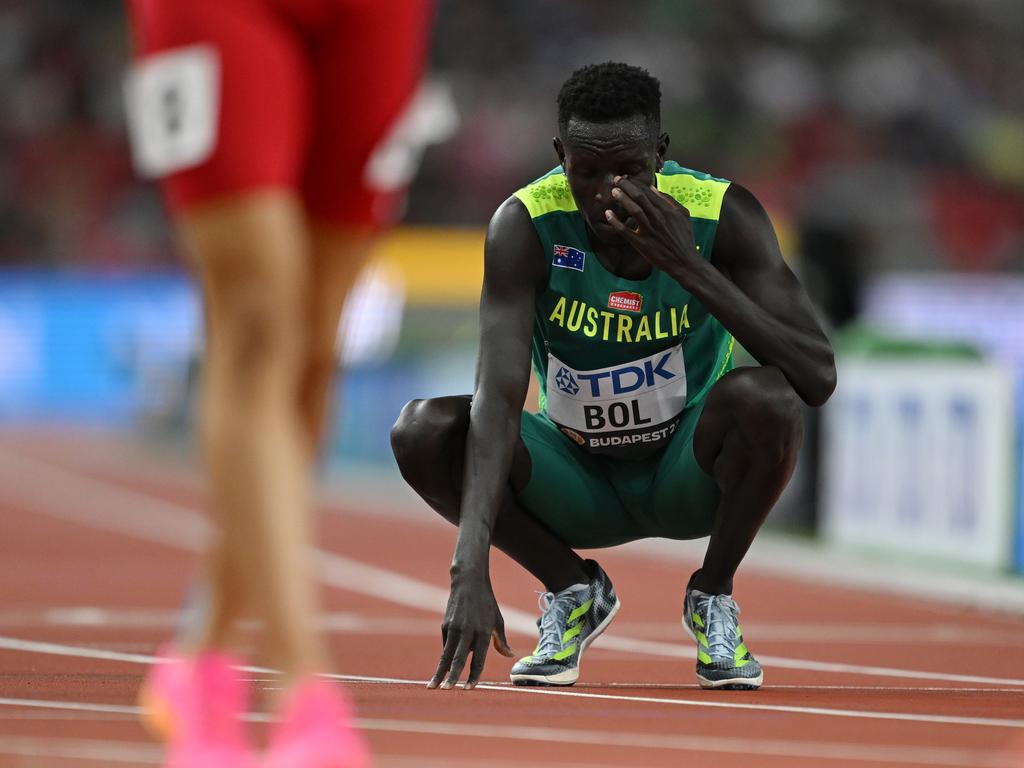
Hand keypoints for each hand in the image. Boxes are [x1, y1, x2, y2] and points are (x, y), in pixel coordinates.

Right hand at [428, 575, 513, 689]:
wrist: (469, 583)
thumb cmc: (487, 603)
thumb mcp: (498, 621)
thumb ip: (501, 640)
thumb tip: (510, 656)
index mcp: (484, 633)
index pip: (478, 659)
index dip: (473, 675)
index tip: (468, 688)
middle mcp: (468, 632)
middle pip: (458, 659)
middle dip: (452, 677)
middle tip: (447, 690)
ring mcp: (454, 628)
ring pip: (446, 655)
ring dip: (439, 671)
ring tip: (433, 686)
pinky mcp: (445, 625)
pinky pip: (447, 645)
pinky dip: (447, 655)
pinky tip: (447, 660)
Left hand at [605, 176, 704, 282]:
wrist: (684, 261)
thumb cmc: (684, 238)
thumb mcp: (683, 215)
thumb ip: (670, 201)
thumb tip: (655, 189)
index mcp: (667, 210)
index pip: (649, 191)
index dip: (637, 183)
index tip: (628, 178)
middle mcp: (658, 218)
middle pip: (640, 197)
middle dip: (627, 186)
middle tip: (617, 180)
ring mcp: (649, 230)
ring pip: (633, 210)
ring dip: (622, 199)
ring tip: (613, 191)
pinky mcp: (641, 243)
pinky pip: (625, 231)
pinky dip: (615, 222)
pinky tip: (608, 214)